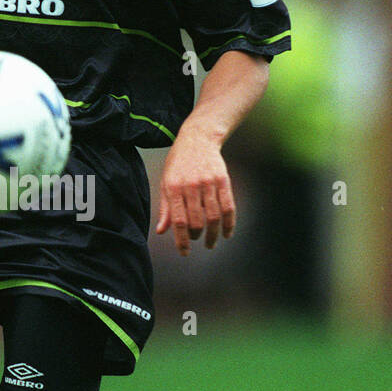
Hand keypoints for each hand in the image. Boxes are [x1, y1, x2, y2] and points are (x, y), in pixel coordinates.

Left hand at [156, 121, 235, 255]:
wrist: (198, 138)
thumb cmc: (178, 163)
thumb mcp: (166, 182)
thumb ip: (165, 208)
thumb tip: (161, 231)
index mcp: (174, 188)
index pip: (179, 221)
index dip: (182, 240)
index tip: (184, 252)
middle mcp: (191, 186)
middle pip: (197, 221)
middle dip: (196, 236)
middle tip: (195, 239)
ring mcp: (209, 183)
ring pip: (213, 217)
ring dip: (212, 235)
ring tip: (210, 243)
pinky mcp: (223, 180)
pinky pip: (228, 207)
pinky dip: (229, 224)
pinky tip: (226, 234)